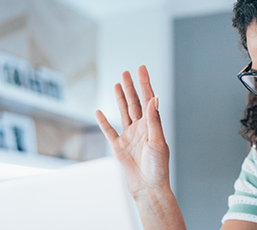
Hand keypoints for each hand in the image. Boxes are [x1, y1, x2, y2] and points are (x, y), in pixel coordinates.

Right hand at [95, 65, 169, 197]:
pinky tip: (99, 111)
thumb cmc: (158, 168)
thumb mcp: (157, 141)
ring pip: (124, 113)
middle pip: (135, 103)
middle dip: (131, 87)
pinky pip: (109, 131)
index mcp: (152, 126)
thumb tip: (154, 99)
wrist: (148, 188)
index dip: (144, 83)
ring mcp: (129, 137)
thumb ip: (154, 120)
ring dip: (120, 98)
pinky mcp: (119, 148)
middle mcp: (141, 129)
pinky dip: (103, 121)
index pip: (148, 99)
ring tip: (117, 84)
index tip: (141, 68)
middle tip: (127, 72)